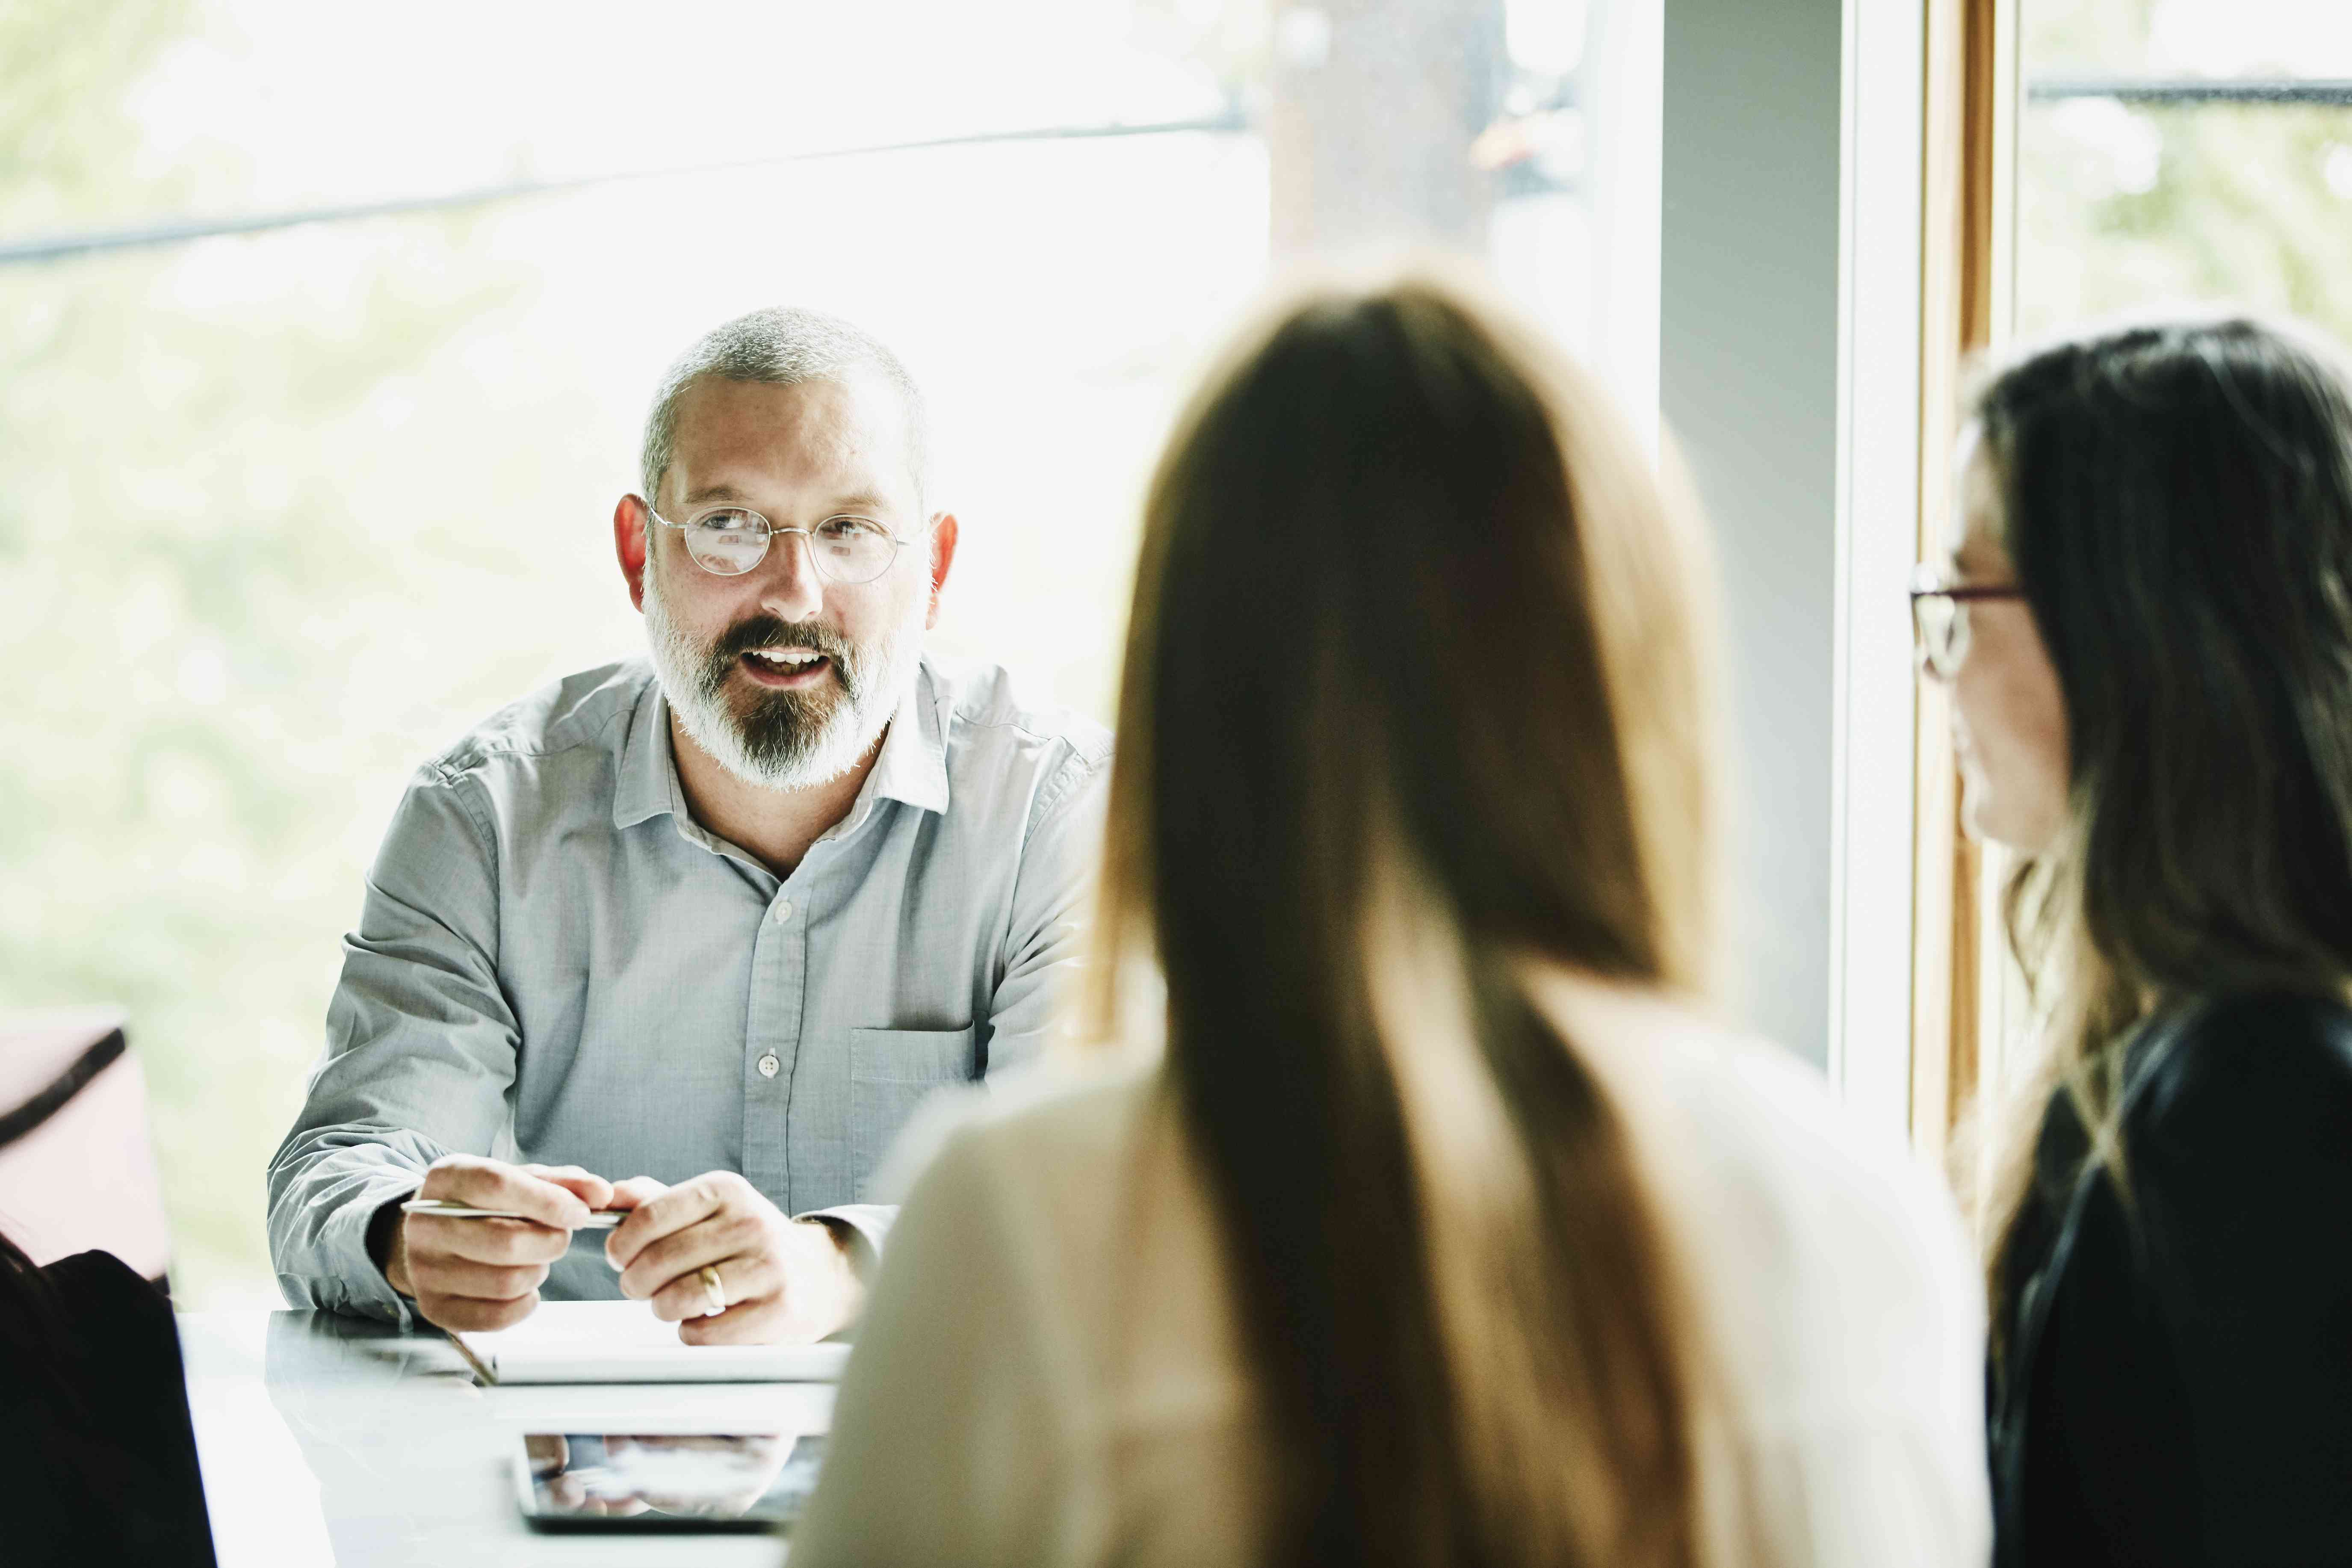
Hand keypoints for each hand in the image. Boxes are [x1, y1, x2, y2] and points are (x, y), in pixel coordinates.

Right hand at [384, 1156, 611, 1331]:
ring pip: (506, 1281)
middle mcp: (425, 1224)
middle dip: (551, 1242)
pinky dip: (525, 1305)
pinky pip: (495, 1317)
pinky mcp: (433, 1307)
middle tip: (559, 1238)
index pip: (497, 1186)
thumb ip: (563, 1182)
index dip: (548, 1201)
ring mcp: (424, 1270)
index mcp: (447, 1178)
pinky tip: (526, 1289)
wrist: (438, 1233)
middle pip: (505, 1241)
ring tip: (536, 1259)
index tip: (581, 1213)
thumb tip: (602, 1194)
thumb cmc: (488, 1203)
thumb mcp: (521, 1179)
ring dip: (538, 1271)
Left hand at [603, 1171, 861, 1344]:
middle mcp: (751, 1222)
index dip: (621, 1245)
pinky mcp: (778, 1310)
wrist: (817, 1275)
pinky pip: (704, 1333)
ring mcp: (768, 1266)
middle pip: (658, 1261)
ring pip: (679, 1298)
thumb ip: (654, 1201)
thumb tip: (610, 1196)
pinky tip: (703, 1320)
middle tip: (641, 1287)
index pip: (649, 1217)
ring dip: (662, 1308)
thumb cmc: (745, 1243)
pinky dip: (691, 1333)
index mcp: (727, 1190)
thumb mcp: (707, 1210)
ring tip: (672, 1304)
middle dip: (636, 1282)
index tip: (620, 1258)